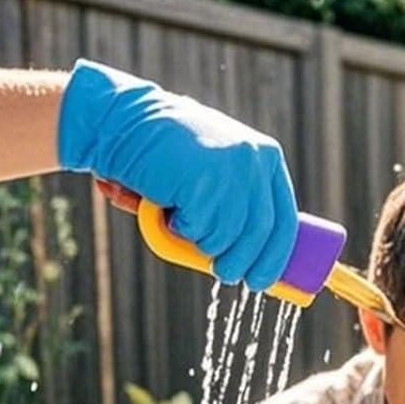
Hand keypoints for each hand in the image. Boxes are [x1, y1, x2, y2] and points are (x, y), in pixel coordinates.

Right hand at [58, 59, 298, 291]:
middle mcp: (255, 160)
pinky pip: (197, 229)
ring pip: (226, 236)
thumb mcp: (216, 169)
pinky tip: (166, 203)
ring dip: (201, 241)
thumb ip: (239, 200)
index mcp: (266, 157)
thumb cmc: (166, 154)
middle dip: (242, 263)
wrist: (119, 122)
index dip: (274, 257)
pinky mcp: (203, 180)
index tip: (261, 281)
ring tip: (181, 218)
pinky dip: (179, 228)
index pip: (284, 220)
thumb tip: (255, 259)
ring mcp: (231, 169)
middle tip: (225, 275)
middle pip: (260, 234)